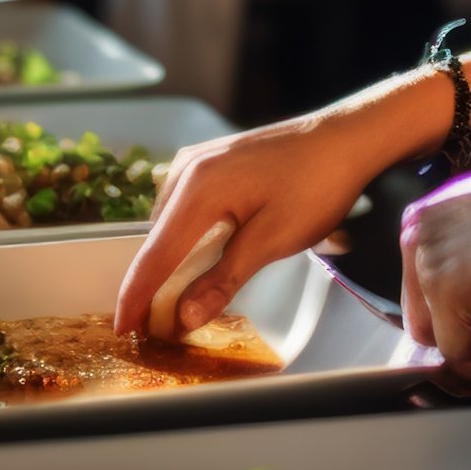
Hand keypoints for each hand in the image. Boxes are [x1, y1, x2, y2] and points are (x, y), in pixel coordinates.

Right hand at [110, 107, 400, 338]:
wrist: (347, 137)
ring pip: (170, 225)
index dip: (136, 297)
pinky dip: (186, 239)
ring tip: (177, 301)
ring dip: (171, 262)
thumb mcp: (272, 241)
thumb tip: (184, 318)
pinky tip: (202, 258)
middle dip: (153, 285)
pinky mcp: (212, 162)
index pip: (153, 255)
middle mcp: (187, 170)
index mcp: (197, 189)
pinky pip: (185, 208)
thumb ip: (223, 279)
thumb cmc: (316, 185)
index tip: (124, 331)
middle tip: (159, 328)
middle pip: (157, 241)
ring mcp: (198, 162)